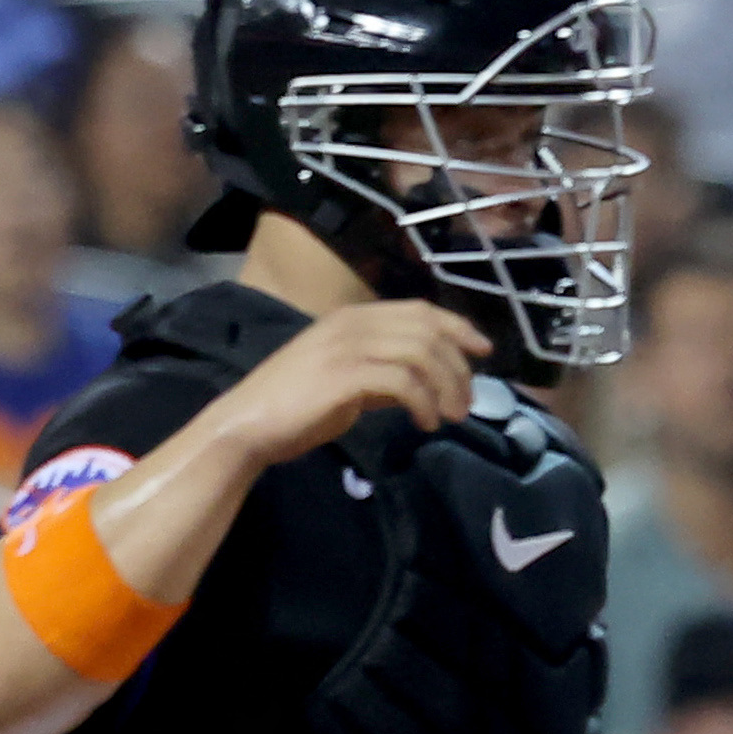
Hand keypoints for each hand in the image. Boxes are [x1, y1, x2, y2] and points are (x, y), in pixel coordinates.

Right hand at [200, 297, 495, 466]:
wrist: (248, 424)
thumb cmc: (295, 407)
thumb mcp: (347, 382)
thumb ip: (383, 376)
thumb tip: (424, 384)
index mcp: (353, 318)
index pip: (420, 310)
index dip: (458, 326)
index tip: (484, 350)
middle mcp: (352, 323)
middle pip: (427, 330)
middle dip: (457, 366)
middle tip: (467, 403)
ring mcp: (346, 347)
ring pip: (421, 353)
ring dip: (446, 386)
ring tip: (450, 417)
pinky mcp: (343, 376)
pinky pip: (403, 382)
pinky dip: (423, 402)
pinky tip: (425, 424)